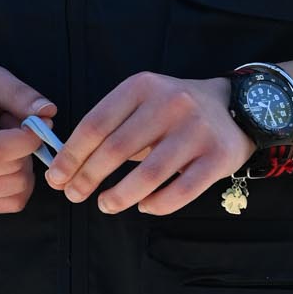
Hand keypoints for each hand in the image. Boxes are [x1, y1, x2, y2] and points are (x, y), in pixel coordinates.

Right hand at [0, 64, 55, 214]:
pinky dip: (21, 182)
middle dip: (24, 146)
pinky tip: (7, 161)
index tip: (39, 123)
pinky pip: (13, 202)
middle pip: (12, 170)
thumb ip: (19, 94)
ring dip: (23, 163)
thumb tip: (49, 113)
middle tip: (9, 125)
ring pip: (18, 188)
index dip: (28, 139)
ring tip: (4, 141)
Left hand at [46, 72, 252, 215]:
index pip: (96, 123)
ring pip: (149, 174)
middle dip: (88, 176)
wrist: (236, 105)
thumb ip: (110, 127)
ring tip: (105, 205)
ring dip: (120, 195)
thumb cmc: (174, 110)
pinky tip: (143, 206)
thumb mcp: (142, 102)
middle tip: (74, 195)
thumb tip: (67, 166)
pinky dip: (158, 203)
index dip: (71, 154)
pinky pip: (182, 190)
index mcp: (142, 86)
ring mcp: (196, 130)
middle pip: (117, 149)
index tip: (56, 177)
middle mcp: (170, 104)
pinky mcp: (218, 156)